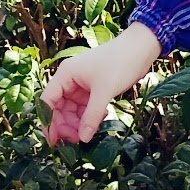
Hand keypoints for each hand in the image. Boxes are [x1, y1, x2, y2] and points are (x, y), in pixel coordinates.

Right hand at [40, 22, 161, 145]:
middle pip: (59, 108)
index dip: (48, 121)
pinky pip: (85, 108)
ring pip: (73, 110)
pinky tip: (100, 121)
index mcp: (65, 74)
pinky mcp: (94, 89)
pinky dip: (90, 117)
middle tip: (76, 141)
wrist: (142, 48)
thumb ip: (91, 116)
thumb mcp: (104, 91)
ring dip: (78, 123)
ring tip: (89, 134)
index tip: (54, 141)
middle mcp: (70, 80)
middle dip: (65, 125)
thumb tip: (82, 139)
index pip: (47, 101)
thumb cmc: (120, 63)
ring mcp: (82, 85)